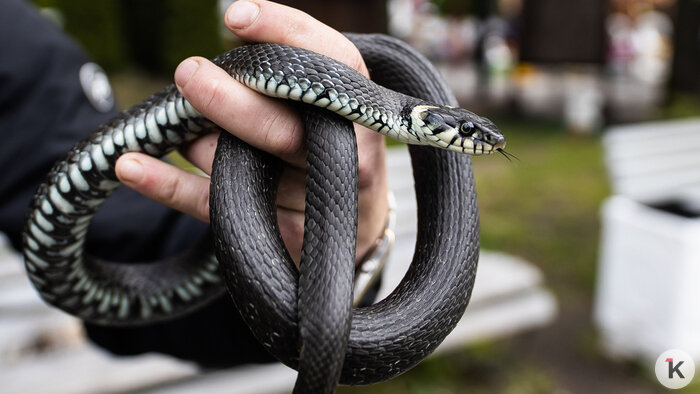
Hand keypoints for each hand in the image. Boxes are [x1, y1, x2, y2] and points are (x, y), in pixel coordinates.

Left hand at [115, 0, 387, 263]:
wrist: (360, 221)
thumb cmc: (329, 143)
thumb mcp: (327, 105)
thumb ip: (286, 79)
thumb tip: (210, 64)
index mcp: (358, 108)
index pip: (335, 62)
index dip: (287, 33)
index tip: (236, 16)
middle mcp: (345, 154)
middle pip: (284, 130)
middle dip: (229, 103)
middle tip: (188, 74)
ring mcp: (315, 200)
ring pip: (240, 166)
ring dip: (197, 142)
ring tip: (187, 129)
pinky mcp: (286, 233)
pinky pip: (217, 208)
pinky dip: (169, 186)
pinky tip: (131, 165)